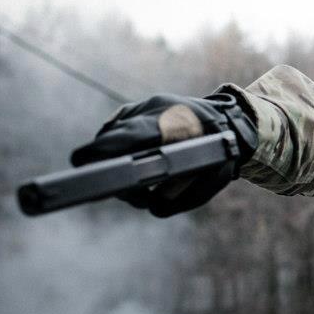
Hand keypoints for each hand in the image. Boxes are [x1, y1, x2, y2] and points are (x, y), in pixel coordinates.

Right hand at [71, 92, 257, 216]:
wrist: (229, 120)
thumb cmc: (222, 151)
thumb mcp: (214, 177)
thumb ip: (184, 196)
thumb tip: (152, 206)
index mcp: (175, 121)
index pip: (132, 135)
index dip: (105, 150)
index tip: (84, 165)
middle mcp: (153, 108)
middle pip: (114, 139)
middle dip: (112, 169)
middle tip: (136, 194)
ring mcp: (142, 107)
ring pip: (112, 140)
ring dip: (119, 165)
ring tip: (146, 184)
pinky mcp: (134, 111)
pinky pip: (116, 136)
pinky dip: (122, 154)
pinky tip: (140, 165)